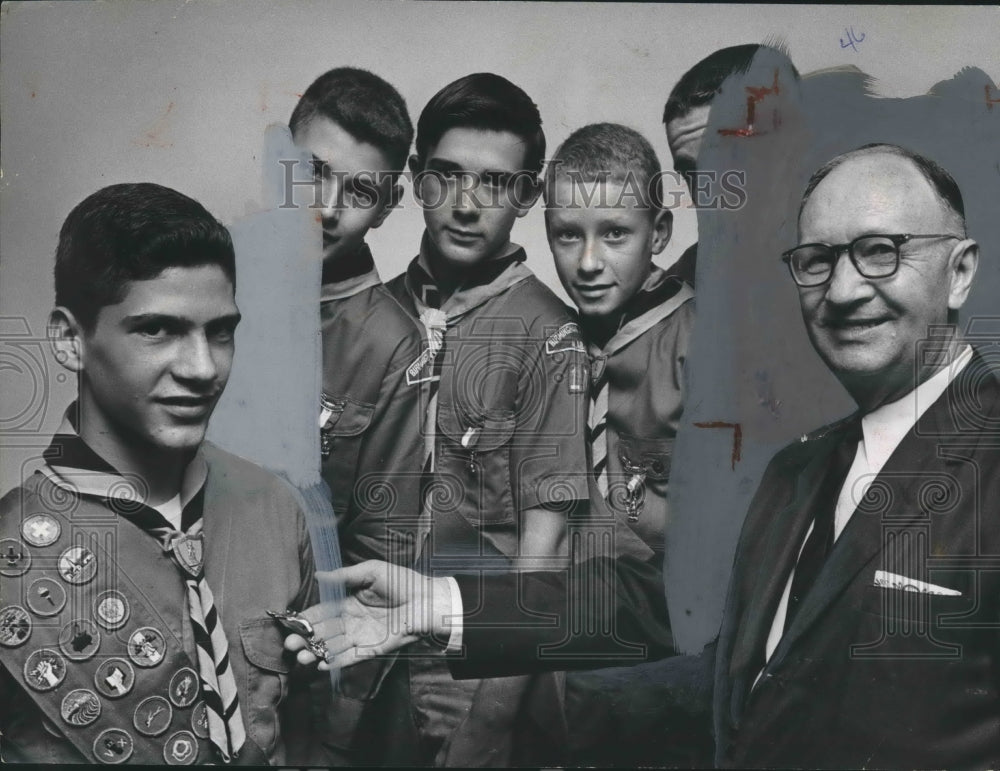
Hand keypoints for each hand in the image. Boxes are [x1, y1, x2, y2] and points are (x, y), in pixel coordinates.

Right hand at [283, 560, 453, 669]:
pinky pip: (351, 658)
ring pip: (333, 647)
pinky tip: (321, 664)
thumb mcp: (371, 571)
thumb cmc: (403, 581)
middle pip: (323, 632)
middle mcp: (352, 622)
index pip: (322, 612)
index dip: (306, 617)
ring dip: (316, 653)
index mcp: (349, 603)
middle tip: (290, 643)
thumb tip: (318, 575)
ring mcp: (361, 637)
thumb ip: (344, 576)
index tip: (289, 622)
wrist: (428, 599)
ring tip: (301, 656)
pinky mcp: (372, 649)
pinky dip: (336, 662)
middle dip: (305, 638)